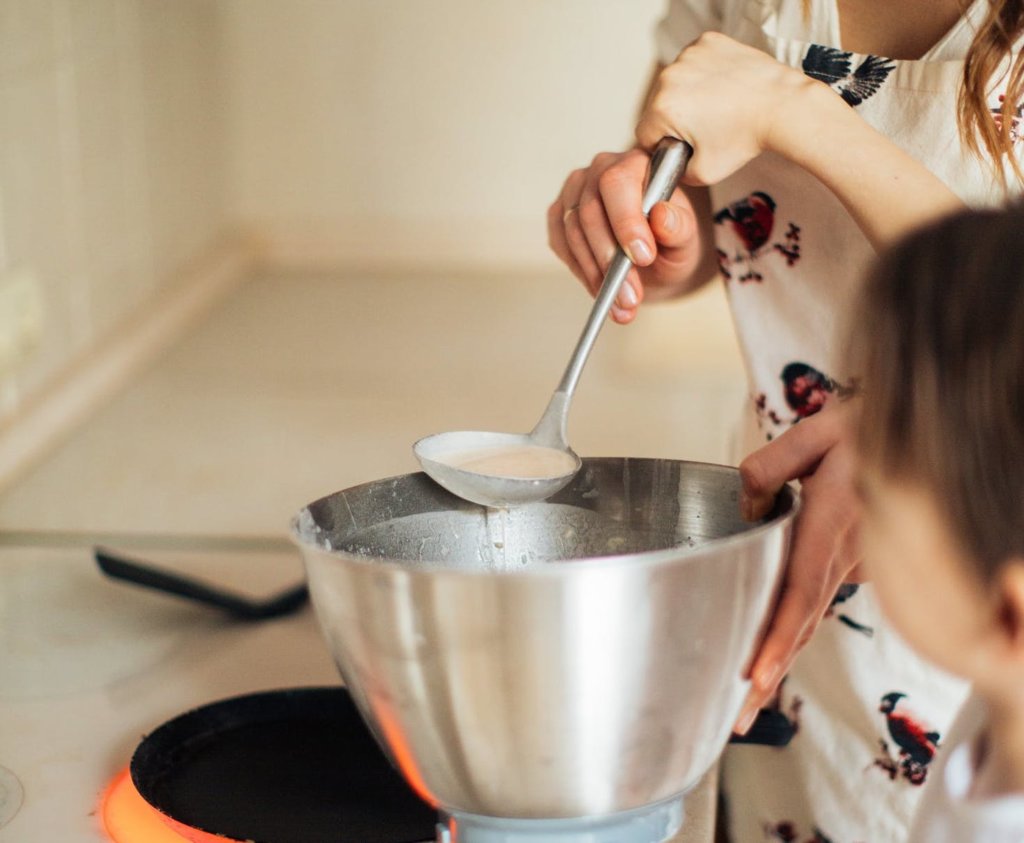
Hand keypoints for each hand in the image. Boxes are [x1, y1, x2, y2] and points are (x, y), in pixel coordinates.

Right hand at [547, 148, 708, 323]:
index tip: (642, 257)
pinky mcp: (560, 216)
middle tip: (631, 295)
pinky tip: (603, 290)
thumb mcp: (686, 237)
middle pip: (589, 212)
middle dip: (610, 261)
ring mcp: (575, 192)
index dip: (625, 221)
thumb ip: (678, 226)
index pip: (618, 182)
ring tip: (621, 304)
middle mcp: (600, 170)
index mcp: (635, 163)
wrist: (655, 257)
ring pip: (573, 233)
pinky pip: (562, 246)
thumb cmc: (671, 240)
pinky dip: (582, 273)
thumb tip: (661, 216)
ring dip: (596, 274)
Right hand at [635, 32, 820, 184]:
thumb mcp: (704, 174)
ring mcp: (690, 55)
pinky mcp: (707, 42)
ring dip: (688, 94)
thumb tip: (670, 166)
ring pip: (675, 82)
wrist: (781, 106)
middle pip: (658, 105)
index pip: (644, 133)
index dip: (662, 144)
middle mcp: (671, 76)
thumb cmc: (747, 136)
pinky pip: (694, 62)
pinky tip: (721, 87)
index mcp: (663, 108)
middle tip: (705, 127)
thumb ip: (677, 174)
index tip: (681, 145)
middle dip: (676, 118)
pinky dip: (704, 73)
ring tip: (715, 107)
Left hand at [733, 402, 863, 732]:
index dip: (780, 636)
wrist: (911, 439)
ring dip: (779, 664)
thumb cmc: (860, 434)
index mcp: (831, 525)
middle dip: (770, 674)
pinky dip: (793, 638)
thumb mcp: (817, 433)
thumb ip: (773, 462)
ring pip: (810, 622)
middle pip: (802, 624)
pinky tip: (770, 661)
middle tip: (739, 718)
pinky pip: (817, 606)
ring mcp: (851, 566)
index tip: (758, 674)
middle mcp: (844, 556)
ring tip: (748, 705)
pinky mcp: (850, 566)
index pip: (801, 591)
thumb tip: (744, 501)